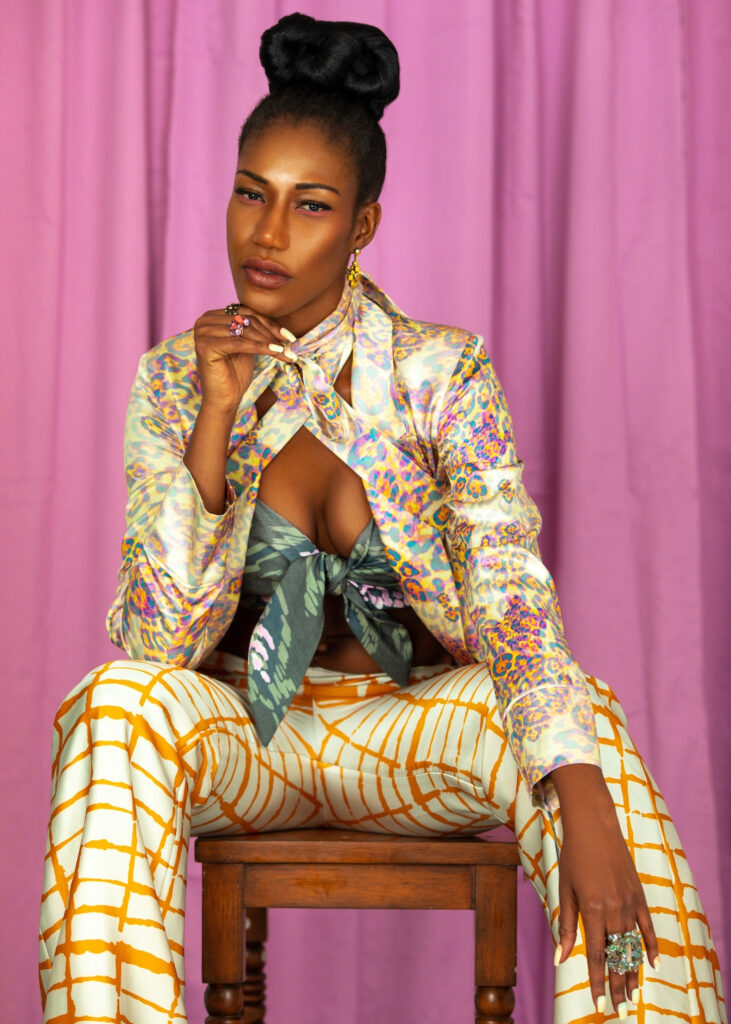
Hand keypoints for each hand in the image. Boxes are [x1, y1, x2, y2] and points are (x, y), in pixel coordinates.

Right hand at [192, 305, 296, 414]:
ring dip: (268, 341)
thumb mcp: (248, 345)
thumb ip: (255, 329)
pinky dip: (260, 347)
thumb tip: (281, 323)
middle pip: (245, 320)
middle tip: (289, 344)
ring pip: (244, 331)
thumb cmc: (235, 373)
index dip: (269, 323)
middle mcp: (204, 321)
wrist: (224, 398)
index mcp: (212, 316)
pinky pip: (239, 343)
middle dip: (271, 333)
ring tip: (285, 351)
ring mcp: (202, 332)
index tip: (289, 336)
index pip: (246, 312)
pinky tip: (275, 351)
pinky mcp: (205, 346)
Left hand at [551, 765, 658, 1016]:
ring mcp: (629, 902)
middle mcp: (614, 909)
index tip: (598, 1001)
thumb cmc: (574, 855)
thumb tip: (560, 957)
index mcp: (593, 909)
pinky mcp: (639, 894)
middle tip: (618, 1004)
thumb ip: (565, 925)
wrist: (594, 825)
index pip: (597, 954)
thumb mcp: (565, 889)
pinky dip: (651, 945)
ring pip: (632, 945)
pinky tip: (652, 963)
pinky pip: (647, 926)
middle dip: (617, 982)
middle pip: (618, 955)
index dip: (597, 980)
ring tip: (631, 991)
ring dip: (632, 970)